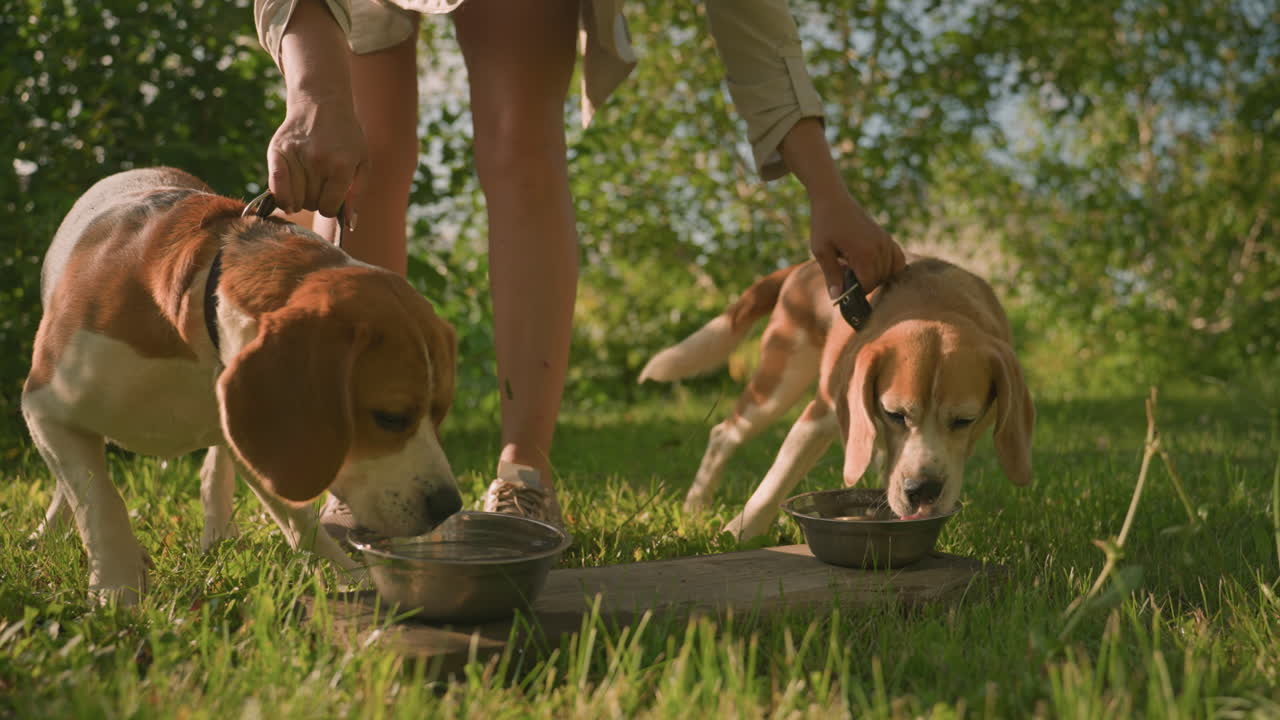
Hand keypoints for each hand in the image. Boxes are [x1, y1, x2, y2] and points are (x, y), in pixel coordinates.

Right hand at [267, 92, 366, 221]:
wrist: (321, 104)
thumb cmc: (346, 137)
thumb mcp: (362, 162)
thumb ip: (357, 194)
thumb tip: (350, 224)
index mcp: (342, 166)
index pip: (329, 207)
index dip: (330, 209)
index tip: (330, 201)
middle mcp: (319, 162)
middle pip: (311, 204)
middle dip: (316, 202)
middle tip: (319, 188)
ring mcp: (297, 156)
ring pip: (294, 200)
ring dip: (299, 199)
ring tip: (306, 186)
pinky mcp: (277, 151)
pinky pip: (275, 186)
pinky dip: (281, 197)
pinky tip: (287, 198)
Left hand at [809, 191, 904, 297]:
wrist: (833, 200)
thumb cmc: (825, 225)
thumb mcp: (822, 251)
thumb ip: (832, 275)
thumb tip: (837, 298)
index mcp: (863, 253)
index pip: (868, 284)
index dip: (855, 292)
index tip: (843, 289)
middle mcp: (879, 248)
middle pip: (879, 280)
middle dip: (863, 284)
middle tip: (846, 276)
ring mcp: (886, 242)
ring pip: (890, 273)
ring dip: (875, 277)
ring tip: (856, 269)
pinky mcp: (887, 238)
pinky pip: (898, 260)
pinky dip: (890, 268)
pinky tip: (874, 267)